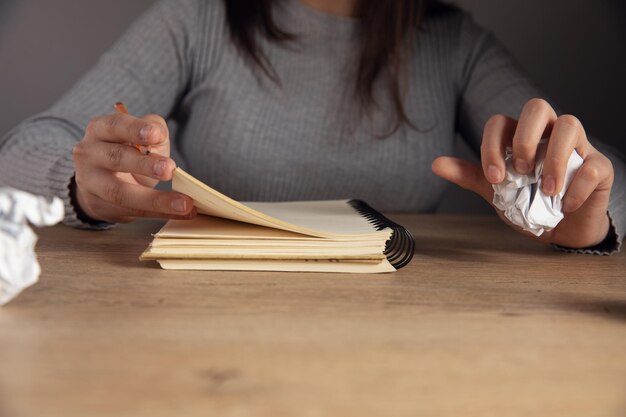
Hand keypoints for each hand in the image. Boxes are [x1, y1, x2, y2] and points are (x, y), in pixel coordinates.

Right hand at [72, 112, 195, 222]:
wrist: (97, 181)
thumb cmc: (125, 151)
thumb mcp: (138, 135)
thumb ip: (152, 129)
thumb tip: (159, 135)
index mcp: (100, 130)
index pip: (116, 126)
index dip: (136, 129)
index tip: (156, 134)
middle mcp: (90, 154)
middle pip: (116, 158)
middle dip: (145, 164)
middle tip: (170, 169)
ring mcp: (91, 182)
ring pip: (120, 192)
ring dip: (155, 199)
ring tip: (184, 204)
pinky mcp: (99, 206)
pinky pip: (132, 211)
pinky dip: (158, 213)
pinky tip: (180, 213)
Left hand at [432, 98, 613, 247]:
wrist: (561, 232)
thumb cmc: (528, 204)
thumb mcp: (495, 191)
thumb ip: (470, 175)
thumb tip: (435, 164)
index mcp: (519, 137)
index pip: (500, 122)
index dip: (492, 146)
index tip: (494, 178)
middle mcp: (547, 134)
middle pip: (537, 106)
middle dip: (523, 138)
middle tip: (520, 171)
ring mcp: (577, 148)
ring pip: (570, 123)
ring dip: (552, 158)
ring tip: (545, 190)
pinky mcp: (599, 167)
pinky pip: (593, 164)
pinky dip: (577, 186)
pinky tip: (564, 206)